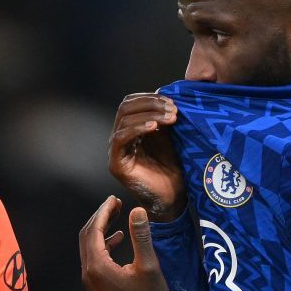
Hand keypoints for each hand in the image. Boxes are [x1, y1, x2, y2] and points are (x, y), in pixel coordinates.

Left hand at [79, 197, 168, 290]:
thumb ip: (141, 236)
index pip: (94, 230)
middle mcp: (89, 272)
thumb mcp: (148, 266)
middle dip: (99, 217)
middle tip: (114, 203)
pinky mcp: (96, 287)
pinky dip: (103, 245)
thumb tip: (137, 211)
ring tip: (117, 217)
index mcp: (97, 266)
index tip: (114, 199)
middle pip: (87, 236)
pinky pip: (94, 259)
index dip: (103, 212)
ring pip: (89, 247)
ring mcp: (91, 281)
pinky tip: (118, 240)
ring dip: (101, 230)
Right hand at [109, 93, 184, 219]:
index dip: (150, 98)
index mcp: (131, 129)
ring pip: (124, 120)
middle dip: (151, 104)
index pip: (132, 102)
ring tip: (171, 118)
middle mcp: (120, 138)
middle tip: (173, 109)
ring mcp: (116, 151)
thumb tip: (165, 92)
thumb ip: (164, 117)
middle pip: (125, 107)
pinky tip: (155, 127)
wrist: (173, 198)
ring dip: (150, 114)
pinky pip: (120, 138)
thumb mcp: (170, 135)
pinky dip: (137, 128)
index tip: (173, 101)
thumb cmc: (174, 168)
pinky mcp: (116, 164)